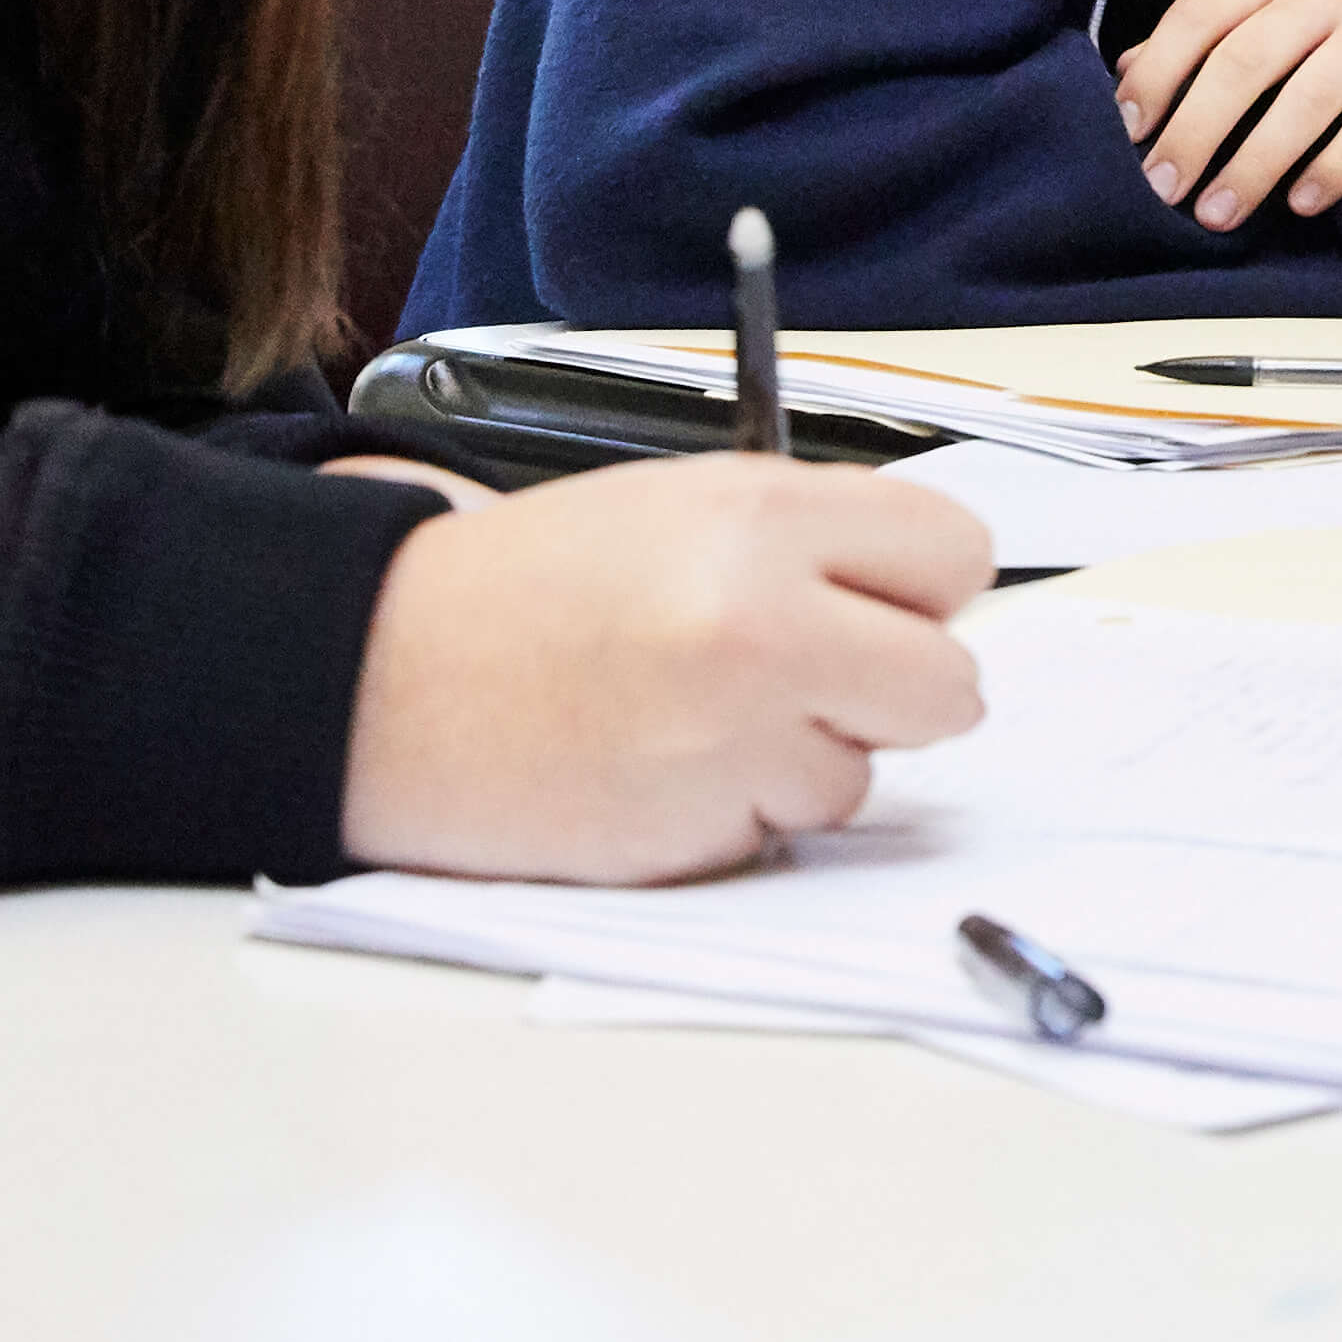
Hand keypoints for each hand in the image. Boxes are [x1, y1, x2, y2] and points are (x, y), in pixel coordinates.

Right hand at [336, 454, 994, 880]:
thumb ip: (816, 543)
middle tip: (819, 676)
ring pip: (865, 776)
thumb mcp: (681, 506)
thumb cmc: (529, 588)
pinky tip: (661, 766)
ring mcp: (731, 740)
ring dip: (803, 758)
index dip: (924, 589)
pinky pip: (781, 834)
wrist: (384, 676)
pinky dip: (738, 811)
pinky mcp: (696, 834)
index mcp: (762, 518)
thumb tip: (929, 600)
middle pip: (948, 687)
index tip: (887, 602)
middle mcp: (762, 623)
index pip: (957, 555)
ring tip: (696, 715)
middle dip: (898, 690)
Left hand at [1115, 0, 1341, 225]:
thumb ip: (1216, 33)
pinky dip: (1336, 165)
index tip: (1128, 129)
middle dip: (1196, 129)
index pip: (1202, 11)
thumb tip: (1126, 74)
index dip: (1159, 70)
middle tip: (1163, 189)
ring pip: (1308, 96)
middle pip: (1246, 59)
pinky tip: (1304, 203)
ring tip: (1219, 213)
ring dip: (1256, 163)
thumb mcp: (1289, 6)